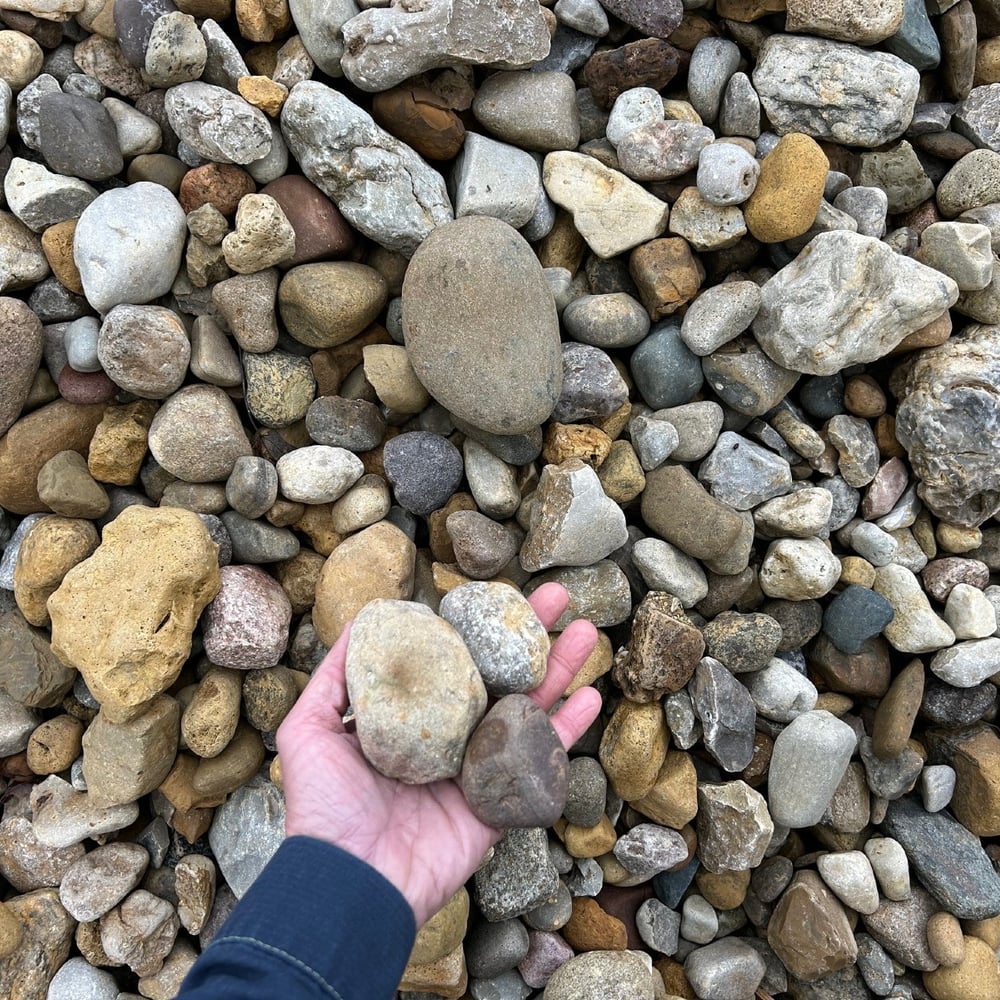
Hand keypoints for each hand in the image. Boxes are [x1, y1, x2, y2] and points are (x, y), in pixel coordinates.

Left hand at [275, 582, 602, 926]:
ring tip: (584, 631)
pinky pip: (542, 760)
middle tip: (555, 597)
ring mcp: (479, 767)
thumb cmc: (325, 805)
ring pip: (528, 707)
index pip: (451, 659)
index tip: (495, 594)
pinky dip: (569, 729)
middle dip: (526, 636)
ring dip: (559, 669)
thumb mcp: (310, 730)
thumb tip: (360, 620)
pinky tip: (593, 694)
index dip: (475, 626)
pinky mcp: (501, 800)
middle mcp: (450, 735)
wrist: (350, 880)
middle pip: (498, 674)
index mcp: (412, 716)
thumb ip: (335, 678)